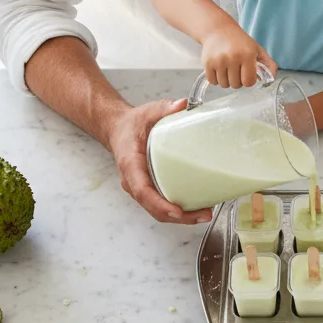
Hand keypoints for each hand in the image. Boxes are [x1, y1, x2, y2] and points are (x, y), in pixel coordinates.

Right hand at [106, 98, 213, 222]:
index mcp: (130, 164)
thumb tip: (182, 104)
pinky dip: (178, 211)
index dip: (159, 204)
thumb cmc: (131, 125)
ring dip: (180, 218)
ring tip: (204, 214)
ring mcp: (140, 187)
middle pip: (153, 207)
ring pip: (157, 210)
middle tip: (203, 215)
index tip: (177, 211)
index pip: (142, 190)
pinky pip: (160, 205)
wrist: (118, 130)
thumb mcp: (146, 113)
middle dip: (178, 216)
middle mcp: (133, 181)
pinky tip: (196, 208)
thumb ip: (163, 108)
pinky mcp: (148, 188)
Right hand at [201, 23, 276, 87]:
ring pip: (224, 85)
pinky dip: (216, 79)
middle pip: (236, 85)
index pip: (249, 82)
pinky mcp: (207, 63)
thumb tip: (271, 79)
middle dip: (238, 80)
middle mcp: (232, 58)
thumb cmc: (240, 41)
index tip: (247, 74)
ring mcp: (218, 61)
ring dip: (227, 80)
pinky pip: (213, 82)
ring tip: (228, 69)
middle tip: (237, 70)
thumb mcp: (257, 49)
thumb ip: (268, 64)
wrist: (218, 30)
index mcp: (247, 55)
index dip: (249, 81)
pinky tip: (219, 69)